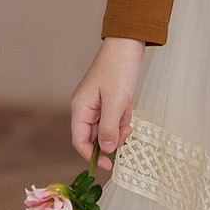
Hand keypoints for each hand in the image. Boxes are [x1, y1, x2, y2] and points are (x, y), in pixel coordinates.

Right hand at [70, 37, 145, 172]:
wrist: (128, 43)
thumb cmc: (119, 68)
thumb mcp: (116, 102)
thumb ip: (110, 128)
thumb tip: (106, 150)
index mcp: (81, 108)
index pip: (80, 141)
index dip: (92, 156)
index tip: (109, 165)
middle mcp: (85, 107)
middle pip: (95, 135)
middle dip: (112, 136)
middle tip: (126, 131)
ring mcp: (97, 103)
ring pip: (108, 127)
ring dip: (120, 124)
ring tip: (128, 111)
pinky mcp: (108, 98)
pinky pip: (115, 116)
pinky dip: (123, 114)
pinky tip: (129, 103)